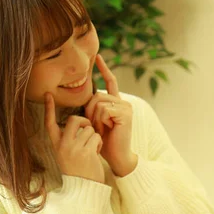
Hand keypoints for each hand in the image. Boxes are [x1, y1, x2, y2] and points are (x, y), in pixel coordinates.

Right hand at [45, 93, 104, 183]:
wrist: (84, 188)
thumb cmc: (78, 170)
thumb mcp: (67, 155)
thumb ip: (68, 140)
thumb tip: (77, 122)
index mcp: (56, 145)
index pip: (49, 123)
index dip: (49, 108)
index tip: (48, 95)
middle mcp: (63, 146)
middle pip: (74, 120)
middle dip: (84, 122)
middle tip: (88, 132)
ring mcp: (74, 149)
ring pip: (89, 129)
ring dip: (94, 136)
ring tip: (91, 149)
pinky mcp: (86, 153)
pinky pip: (96, 137)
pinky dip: (99, 143)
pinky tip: (95, 153)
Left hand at [85, 54, 137, 176]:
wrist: (117, 156)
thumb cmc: (105, 142)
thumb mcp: (97, 121)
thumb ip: (94, 107)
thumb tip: (87, 94)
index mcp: (117, 103)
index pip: (110, 81)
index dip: (104, 69)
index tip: (98, 57)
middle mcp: (124, 102)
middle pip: (97, 95)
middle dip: (90, 111)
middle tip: (96, 126)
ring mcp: (126, 107)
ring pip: (99, 102)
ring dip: (95, 118)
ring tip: (102, 129)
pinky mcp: (125, 114)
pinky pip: (104, 110)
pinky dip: (101, 121)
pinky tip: (108, 129)